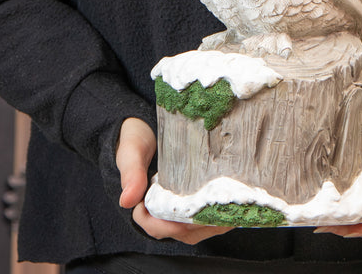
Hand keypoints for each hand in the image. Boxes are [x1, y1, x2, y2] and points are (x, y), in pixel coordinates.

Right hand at [115, 116, 230, 243]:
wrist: (144, 129)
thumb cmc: (135, 141)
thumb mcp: (131, 153)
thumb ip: (131, 174)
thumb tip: (127, 201)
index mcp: (142, 209)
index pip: (157, 226)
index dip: (176, 222)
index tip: (195, 206)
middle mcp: (161, 217)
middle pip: (183, 231)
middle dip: (204, 221)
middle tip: (225, 205)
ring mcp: (178, 213)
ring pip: (197, 228)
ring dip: (215, 219)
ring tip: (234, 204)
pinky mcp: (191, 205)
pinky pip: (204, 218)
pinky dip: (219, 212)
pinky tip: (234, 201)